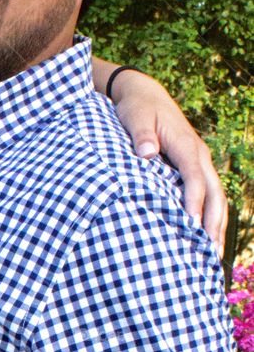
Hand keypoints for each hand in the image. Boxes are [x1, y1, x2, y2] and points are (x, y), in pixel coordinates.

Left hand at [109, 67, 227, 248]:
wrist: (145, 96)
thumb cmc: (138, 109)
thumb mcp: (135, 117)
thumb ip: (141, 135)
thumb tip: (147, 153)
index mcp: (186, 145)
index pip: (195, 178)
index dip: (194, 202)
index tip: (190, 226)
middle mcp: (199, 155)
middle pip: (214, 193)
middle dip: (214, 222)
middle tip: (210, 252)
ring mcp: (199, 162)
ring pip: (216, 197)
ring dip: (217, 225)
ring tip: (213, 255)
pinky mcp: (194, 168)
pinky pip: (208, 195)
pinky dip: (211, 217)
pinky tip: (205, 238)